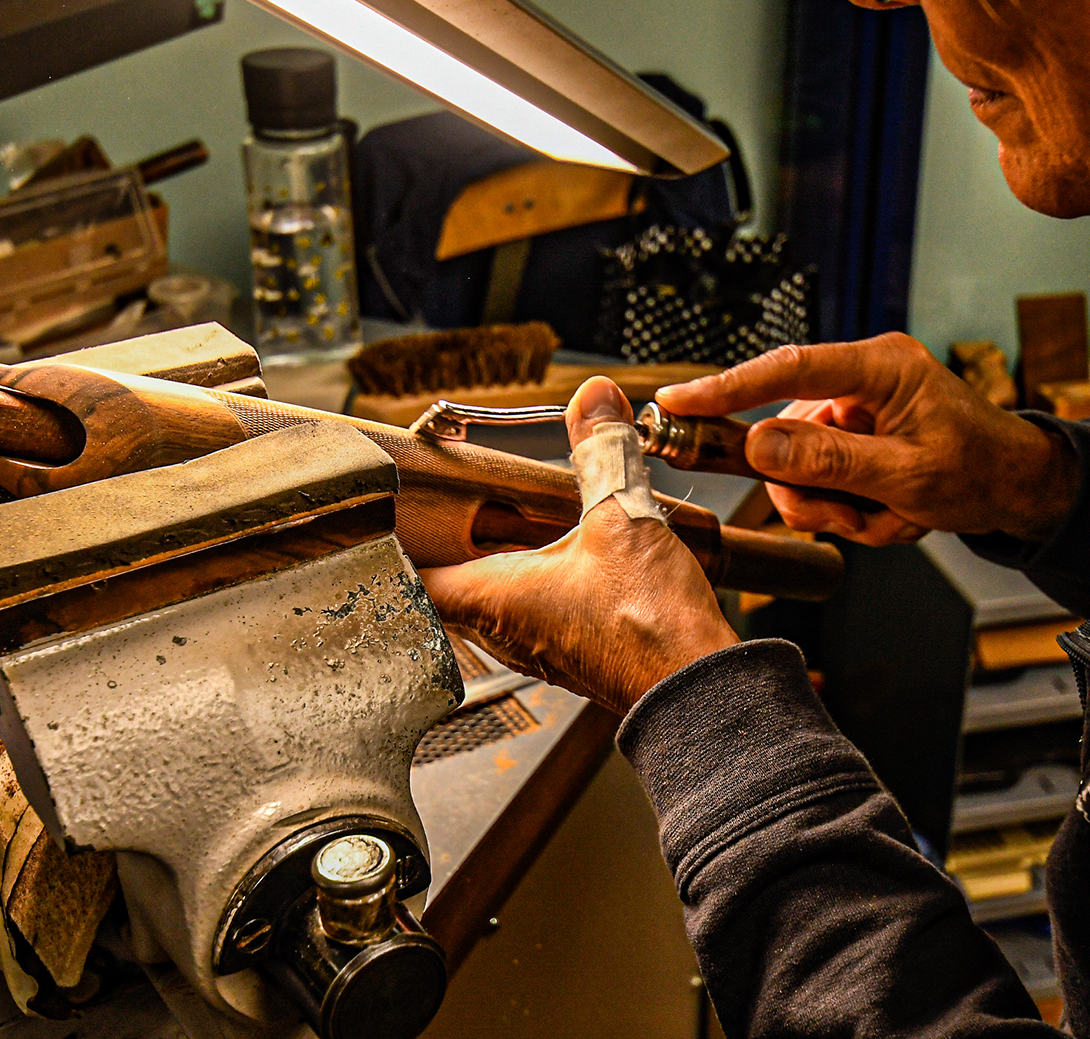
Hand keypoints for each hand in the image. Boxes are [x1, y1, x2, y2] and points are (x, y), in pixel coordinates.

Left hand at [420, 378, 737, 714]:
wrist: (696, 688)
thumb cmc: (649, 625)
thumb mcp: (622, 515)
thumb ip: (601, 451)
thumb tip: (593, 400)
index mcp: (491, 598)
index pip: (410, 578)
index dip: (395, 547)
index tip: (393, 516)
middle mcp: (504, 631)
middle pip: (447, 588)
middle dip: (450, 548)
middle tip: (452, 508)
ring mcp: (537, 649)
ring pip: (493, 604)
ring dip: (496, 567)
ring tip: (504, 526)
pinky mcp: (573, 655)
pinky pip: (534, 616)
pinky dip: (535, 586)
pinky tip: (561, 561)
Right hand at [655, 333, 1078, 544]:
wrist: (1018, 488)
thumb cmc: (981, 471)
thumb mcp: (906, 476)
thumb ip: (829, 461)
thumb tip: (760, 446)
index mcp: (879, 367)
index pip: (787, 368)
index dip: (727, 387)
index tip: (678, 403)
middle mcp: (860, 380)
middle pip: (787, 436)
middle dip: (817, 492)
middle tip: (858, 519)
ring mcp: (854, 410)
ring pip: (800, 469)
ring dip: (839, 508)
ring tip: (890, 517)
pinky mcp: (851, 436)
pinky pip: (820, 480)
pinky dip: (850, 510)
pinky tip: (889, 513)